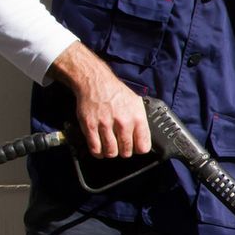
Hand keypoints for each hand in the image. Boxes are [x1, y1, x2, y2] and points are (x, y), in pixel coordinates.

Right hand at [51, 41, 150, 157]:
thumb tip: (143, 139)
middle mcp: (123, 122)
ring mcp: (105, 125)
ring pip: (111, 152)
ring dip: (111, 153)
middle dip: (124, 152)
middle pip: (126, 152)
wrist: (95, 82)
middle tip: (121, 147)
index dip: (139, 150)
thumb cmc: (116, 93)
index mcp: (137, 118)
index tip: (135, 148)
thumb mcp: (136, 104)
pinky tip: (100, 149)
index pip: (143, 147)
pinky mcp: (90, 126)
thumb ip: (141, 122)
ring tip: (110, 147)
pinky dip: (98, 152)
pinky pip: (95, 148)